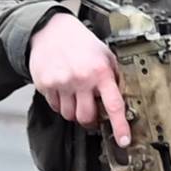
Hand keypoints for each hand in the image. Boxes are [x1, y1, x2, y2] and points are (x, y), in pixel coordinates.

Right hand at [28, 12, 129, 146]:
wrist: (51, 30)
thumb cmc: (81, 43)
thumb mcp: (105, 54)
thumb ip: (114, 76)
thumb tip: (124, 98)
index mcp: (101, 72)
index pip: (113, 105)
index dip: (120, 126)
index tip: (123, 140)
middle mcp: (81, 79)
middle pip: (86, 117)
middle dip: (90, 120)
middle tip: (92, 114)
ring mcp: (61, 82)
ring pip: (69, 115)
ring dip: (74, 111)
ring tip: (76, 97)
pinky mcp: (45, 84)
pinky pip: (54, 106)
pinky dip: (60, 104)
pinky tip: (63, 90)